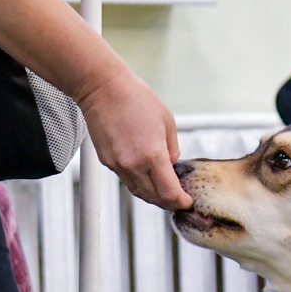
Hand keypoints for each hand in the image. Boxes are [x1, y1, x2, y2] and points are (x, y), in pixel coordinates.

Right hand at [76, 66, 187, 211]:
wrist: (103, 89)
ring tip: (164, 193)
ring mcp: (118, 165)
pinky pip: (126, 180)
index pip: (169, 192)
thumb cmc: (137, 99)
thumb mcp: (167, 121)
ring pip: (138, 192)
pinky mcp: (107, 162)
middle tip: (178, 200)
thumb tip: (171, 165)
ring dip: (152, 196)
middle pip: (153, 197)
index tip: (187, 201)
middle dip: (168, 202)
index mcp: (152, 155)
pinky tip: (146, 176)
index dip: (180, 201)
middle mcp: (133, 165)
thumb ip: (172, 148)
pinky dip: (138, 183)